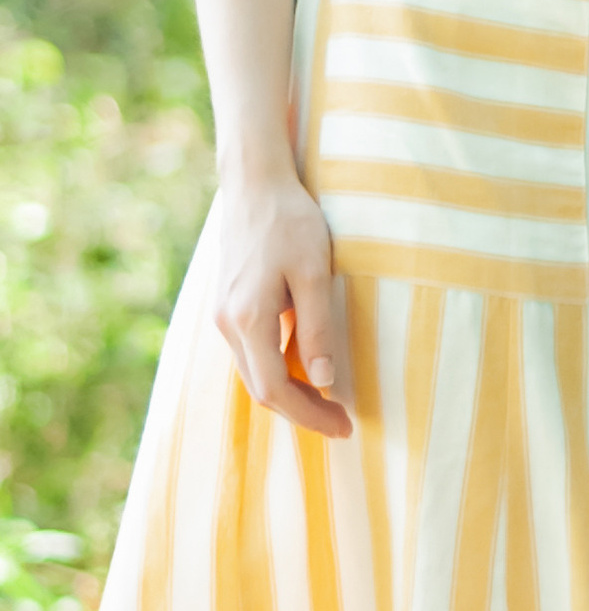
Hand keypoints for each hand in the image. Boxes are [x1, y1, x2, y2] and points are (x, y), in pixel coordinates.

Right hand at [209, 166, 353, 440]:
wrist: (254, 185)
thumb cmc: (290, 222)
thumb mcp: (314, 272)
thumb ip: (317, 327)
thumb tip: (325, 380)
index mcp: (248, 320)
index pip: (276, 389)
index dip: (309, 414)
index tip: (344, 425)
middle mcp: (228, 324)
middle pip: (261, 389)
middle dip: (301, 411)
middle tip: (342, 422)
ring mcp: (223, 316)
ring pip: (254, 374)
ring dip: (289, 393)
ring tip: (328, 402)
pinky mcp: (228, 307)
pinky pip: (251, 354)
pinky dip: (277, 371)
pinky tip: (305, 370)